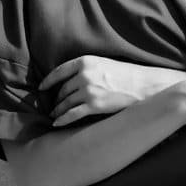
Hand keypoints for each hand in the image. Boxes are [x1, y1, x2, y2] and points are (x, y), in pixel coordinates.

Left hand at [39, 55, 159, 126]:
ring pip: (65, 102)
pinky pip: (72, 114)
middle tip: (53, 105)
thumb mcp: (104, 63)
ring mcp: (88, 90)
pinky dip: (62, 120)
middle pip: (62, 89)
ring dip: (58, 110)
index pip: (59, 71)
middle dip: (56, 99)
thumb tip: (71, 80)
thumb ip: (87, 69)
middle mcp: (84, 75)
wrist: (144, 85)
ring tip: (54, 115)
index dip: (48, 81)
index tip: (42, 88)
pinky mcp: (94, 105)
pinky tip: (57, 123)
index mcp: (85, 61)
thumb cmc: (126, 74)